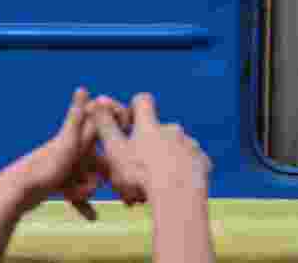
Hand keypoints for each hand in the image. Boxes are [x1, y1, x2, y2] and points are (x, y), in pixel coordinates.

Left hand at [0, 88, 127, 220]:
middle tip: (91, 184)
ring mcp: (68, 165)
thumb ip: (78, 117)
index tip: (118, 152)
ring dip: (88, 190)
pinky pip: (78, 192)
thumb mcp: (69, 143)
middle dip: (100, 175)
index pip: (105, 128)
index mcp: (79, 136)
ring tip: (76, 196)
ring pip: (90, 178)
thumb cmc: (45, 168)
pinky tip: (90, 216)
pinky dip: (82, 202)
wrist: (15, 193)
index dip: (116, 137)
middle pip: (100, 160)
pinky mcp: (60, 182)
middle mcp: (75, 147)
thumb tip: (82, 88)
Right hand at [92, 93, 211, 203]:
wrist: (178, 195)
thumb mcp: (115, 151)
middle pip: (158, 130)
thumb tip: (95, 101)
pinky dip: (182, 172)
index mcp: (149, 126)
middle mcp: (172, 130)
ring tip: (153, 186)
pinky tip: (173, 189)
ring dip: (165, 161)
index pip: (142, 101)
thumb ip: (105, 126)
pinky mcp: (202, 161)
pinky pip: (190, 163)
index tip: (127, 125)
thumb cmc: (140, 174)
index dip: (134, 109)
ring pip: (174, 149)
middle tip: (136, 171)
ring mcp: (190, 144)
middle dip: (148, 146)